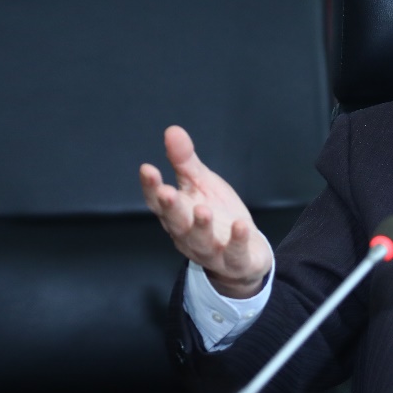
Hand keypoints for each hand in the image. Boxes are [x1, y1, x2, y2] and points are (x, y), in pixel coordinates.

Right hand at [140, 126, 270, 297]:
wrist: (244, 254)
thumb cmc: (217, 215)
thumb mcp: (201, 184)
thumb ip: (185, 162)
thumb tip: (172, 130)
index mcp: (177, 215)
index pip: (158, 202)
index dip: (151, 187)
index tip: (148, 169)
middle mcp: (188, 235)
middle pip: (176, 222)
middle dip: (171, 208)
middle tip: (167, 192)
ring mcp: (211, 250)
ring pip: (201, 241)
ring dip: (201, 226)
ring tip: (203, 210)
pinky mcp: (235, 262)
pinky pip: (235, 253)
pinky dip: (237, 241)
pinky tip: (241, 226)